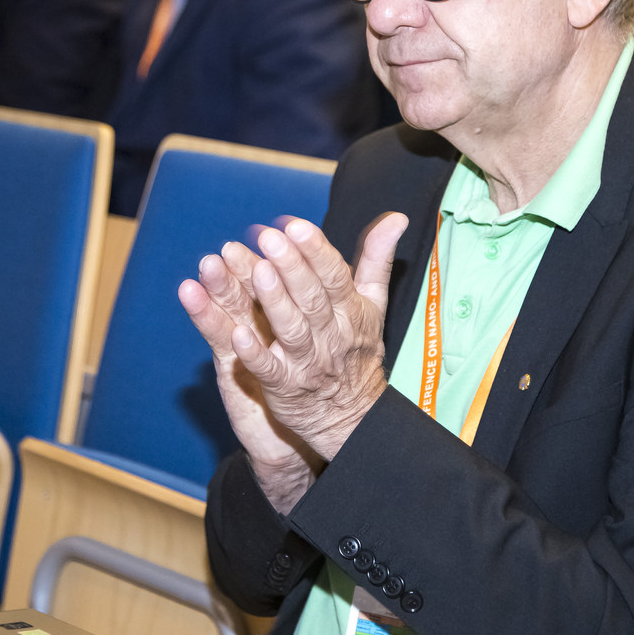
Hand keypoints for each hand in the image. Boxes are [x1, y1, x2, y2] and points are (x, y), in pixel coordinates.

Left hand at [181, 213, 407, 504]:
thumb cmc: (357, 350)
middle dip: (291, 267)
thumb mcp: (373, 303)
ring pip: (291, 330)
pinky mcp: (284, 388)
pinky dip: (255, 354)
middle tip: (269, 237)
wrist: (353, 418)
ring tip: (257, 273)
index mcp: (350, 311)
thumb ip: (376, 259)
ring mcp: (307, 363)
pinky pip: (269, 370)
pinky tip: (236, 334)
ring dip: (274, 302)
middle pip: (311, 299)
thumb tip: (396, 216)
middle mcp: (330, 335)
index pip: (335, 276)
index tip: (295, 225)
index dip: (316, 250)